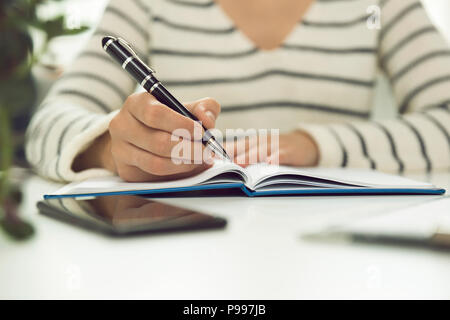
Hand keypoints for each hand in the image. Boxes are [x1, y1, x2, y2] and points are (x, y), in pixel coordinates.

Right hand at [74, 93, 220, 181]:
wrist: (142, 139)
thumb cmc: (168, 121)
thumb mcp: (185, 108)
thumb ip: (202, 108)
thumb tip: (207, 122)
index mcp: (136, 103)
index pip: (156, 114)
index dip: (182, 125)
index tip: (202, 132)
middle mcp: (123, 125)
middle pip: (157, 142)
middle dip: (189, 149)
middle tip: (208, 152)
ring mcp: (120, 150)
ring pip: (155, 163)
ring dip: (184, 164)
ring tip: (202, 160)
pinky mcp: (125, 170)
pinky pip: (153, 177)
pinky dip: (176, 174)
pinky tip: (189, 167)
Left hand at [225, 130, 318, 166]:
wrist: (305, 144)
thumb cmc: (276, 150)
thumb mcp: (258, 150)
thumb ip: (241, 156)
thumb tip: (217, 164)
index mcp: (250, 143)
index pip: (231, 147)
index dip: (219, 153)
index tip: (207, 159)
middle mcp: (260, 142)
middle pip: (243, 148)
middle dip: (230, 155)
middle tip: (219, 163)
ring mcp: (275, 145)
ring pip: (260, 150)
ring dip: (250, 156)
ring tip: (239, 163)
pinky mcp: (290, 150)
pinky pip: (282, 154)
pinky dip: (276, 157)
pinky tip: (270, 162)